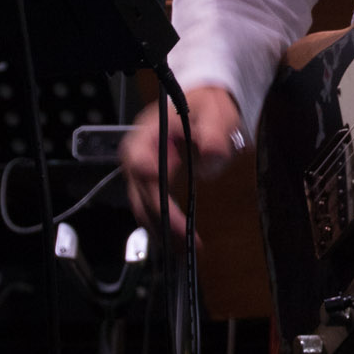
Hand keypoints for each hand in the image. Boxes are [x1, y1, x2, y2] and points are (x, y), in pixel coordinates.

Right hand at [120, 85, 242, 246]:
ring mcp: (142, 169)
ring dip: (160, 227)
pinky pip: (149, 207)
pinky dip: (162, 225)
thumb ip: (214, 132)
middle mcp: (139, 152)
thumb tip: (212, 156)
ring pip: (141, 204)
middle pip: (139, 188)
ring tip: (184, 247)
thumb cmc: (207, 106)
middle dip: (160, 215)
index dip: (144, 174)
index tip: (157, 189)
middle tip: (185, 237)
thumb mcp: (216, 113)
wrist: (204, 105)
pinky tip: (177, 240)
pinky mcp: (150, 183)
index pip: (137, 154)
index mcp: (150, 130)